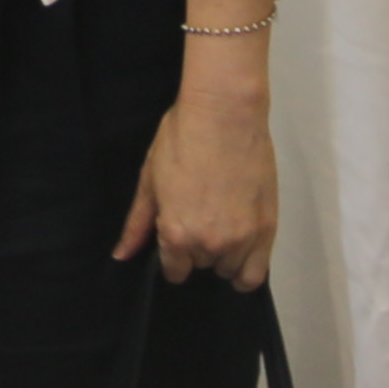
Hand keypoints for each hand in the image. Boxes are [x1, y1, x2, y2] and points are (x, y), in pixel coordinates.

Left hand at [115, 85, 278, 289]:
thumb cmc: (181, 140)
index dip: (173, 255)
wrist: (225, 113)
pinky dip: (247, 268)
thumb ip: (137, 224)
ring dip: (223, 255)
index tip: (176, 235)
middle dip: (197, 248)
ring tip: (221, 223)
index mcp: (176, 234)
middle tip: (199, 216)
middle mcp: (209, 245)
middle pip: (201, 266)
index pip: (174, 271)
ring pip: (229, 269)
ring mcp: (242, 240)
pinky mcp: (267, 230)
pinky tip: (241, 248)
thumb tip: (121, 256)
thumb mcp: (150, 179)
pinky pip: (256, 274)